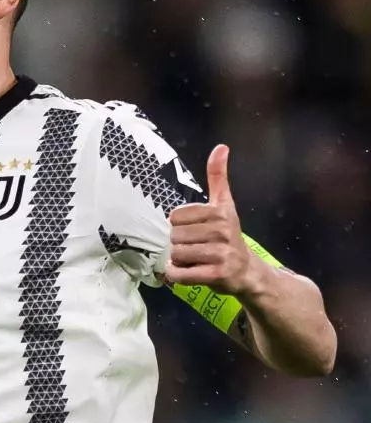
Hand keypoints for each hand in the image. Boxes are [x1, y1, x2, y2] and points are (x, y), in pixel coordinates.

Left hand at [165, 144, 260, 295]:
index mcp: (220, 212)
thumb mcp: (225, 205)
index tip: (197, 230)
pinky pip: (178, 273)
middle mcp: (222, 231)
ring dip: (179, 260)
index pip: (175, 217)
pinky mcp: (216, 275)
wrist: (248, 271)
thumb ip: (218, 177)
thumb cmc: (229, 237)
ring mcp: (221, 254)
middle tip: (197, 248)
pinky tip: (188, 271)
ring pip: (175, 254)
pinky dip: (176, 274)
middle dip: (180, 244)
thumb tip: (221, 147)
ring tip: (196, 260)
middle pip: (174, 236)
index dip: (180, 226)